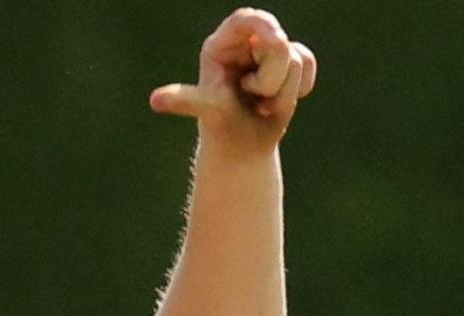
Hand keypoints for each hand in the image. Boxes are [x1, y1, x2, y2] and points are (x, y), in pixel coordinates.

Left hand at [149, 8, 317, 155]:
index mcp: (221, 46)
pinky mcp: (289, 66)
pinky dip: (300, 89)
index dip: (264, 24)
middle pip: (278, 44)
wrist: (242, 148)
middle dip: (271, 79)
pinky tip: (279, 101)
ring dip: (283, 92)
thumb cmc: (221, 127)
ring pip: (296, 58)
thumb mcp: (206, 111)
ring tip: (262, 105)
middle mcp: (245, 45)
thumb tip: (155, 101)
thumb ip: (189, 100)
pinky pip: (308, 64)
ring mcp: (268, 54)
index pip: (245, 20)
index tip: (275, 38)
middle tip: (252, 96)